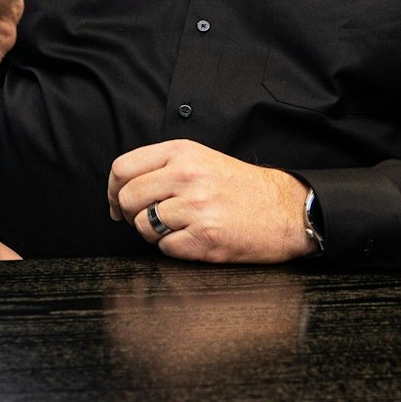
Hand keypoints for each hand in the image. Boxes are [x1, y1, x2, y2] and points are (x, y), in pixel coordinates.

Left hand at [107, 140, 312, 263]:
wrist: (287, 210)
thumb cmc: (241, 188)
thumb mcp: (200, 160)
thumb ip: (161, 168)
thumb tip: (119, 192)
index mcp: (181, 153)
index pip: (122, 168)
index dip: (113, 190)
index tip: (117, 203)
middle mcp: (186, 176)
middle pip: (127, 198)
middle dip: (130, 214)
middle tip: (148, 219)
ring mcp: (197, 206)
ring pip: (143, 225)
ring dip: (154, 233)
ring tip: (179, 227)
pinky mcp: (206, 236)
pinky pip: (166, 248)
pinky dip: (175, 248)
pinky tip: (195, 239)